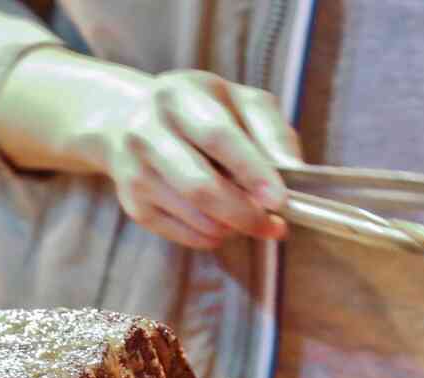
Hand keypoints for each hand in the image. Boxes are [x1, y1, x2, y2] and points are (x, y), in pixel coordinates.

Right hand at [0, 52, 299, 250]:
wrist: (129, 120)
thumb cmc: (199, 110)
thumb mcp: (239, 101)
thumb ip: (271, 131)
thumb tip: (294, 173)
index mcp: (178, 95)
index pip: (217, 136)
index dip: (251, 170)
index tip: (280, 199)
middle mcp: (146, 132)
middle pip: (200, 186)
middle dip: (245, 213)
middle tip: (275, 226)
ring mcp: (134, 172)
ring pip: (194, 217)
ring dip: (232, 227)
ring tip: (251, 219)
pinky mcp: (133, 204)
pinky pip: (183, 234)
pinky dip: (212, 236)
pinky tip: (223, 222)